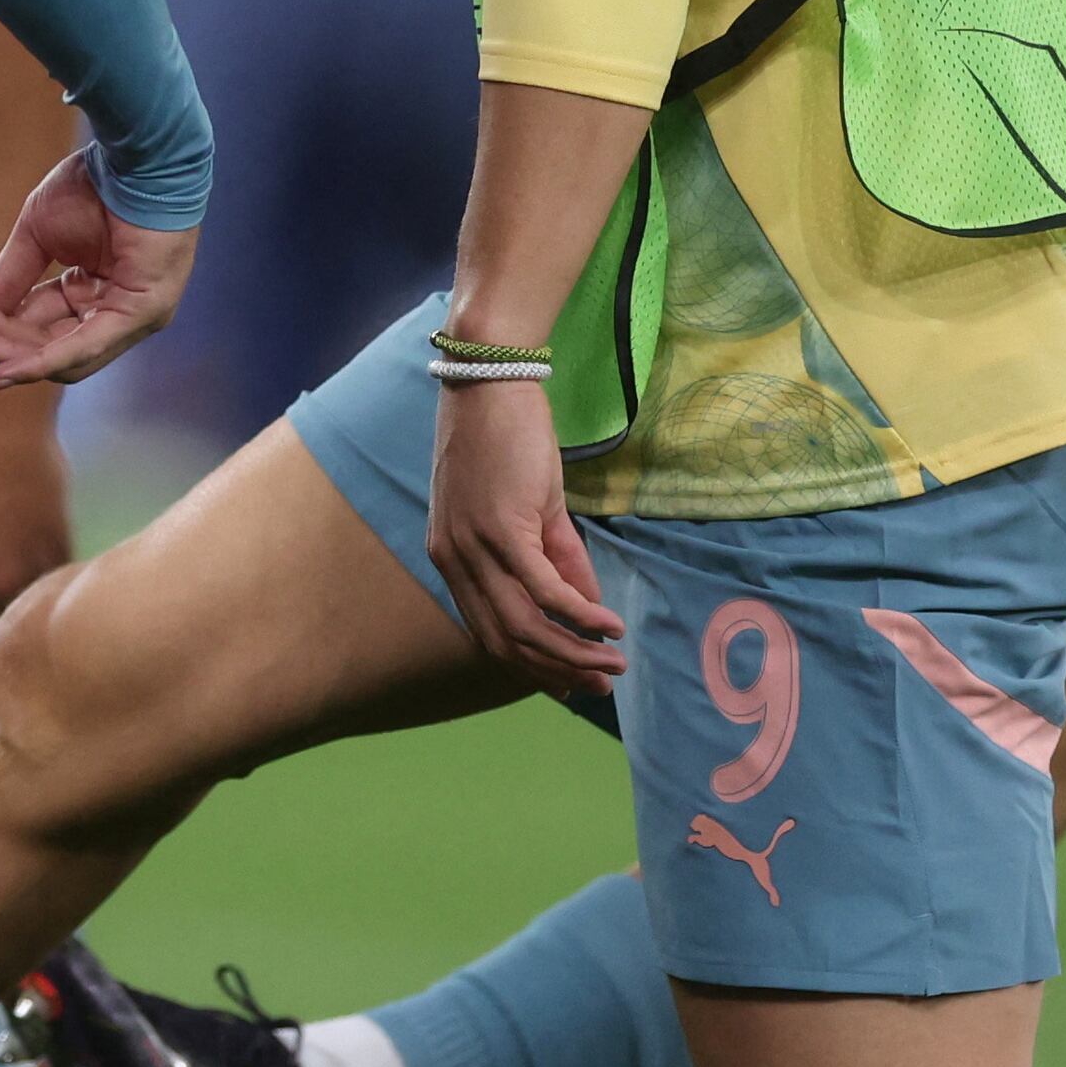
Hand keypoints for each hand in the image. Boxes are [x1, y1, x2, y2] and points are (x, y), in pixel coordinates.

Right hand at [0, 153, 193, 392]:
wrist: (131, 153)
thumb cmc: (92, 184)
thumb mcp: (36, 238)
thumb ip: (7, 281)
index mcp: (91, 290)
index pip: (33, 328)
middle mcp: (112, 310)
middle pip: (44, 347)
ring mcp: (132, 317)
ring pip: (61, 356)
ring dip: (9, 351)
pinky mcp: (141, 314)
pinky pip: (85, 347)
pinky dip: (42, 361)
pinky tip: (4, 371)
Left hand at [427, 373, 618, 693]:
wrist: (491, 380)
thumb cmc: (508, 437)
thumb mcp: (533, 507)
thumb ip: (559, 560)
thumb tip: (587, 609)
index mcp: (452, 560)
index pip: (488, 635)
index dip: (531, 667)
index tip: (571, 684)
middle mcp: (456, 562)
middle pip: (506, 641)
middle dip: (557, 672)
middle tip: (601, 686)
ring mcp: (476, 549)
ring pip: (525, 625)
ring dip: (573, 652)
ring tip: (612, 663)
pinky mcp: (503, 529)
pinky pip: (545, 590)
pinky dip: (580, 616)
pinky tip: (608, 626)